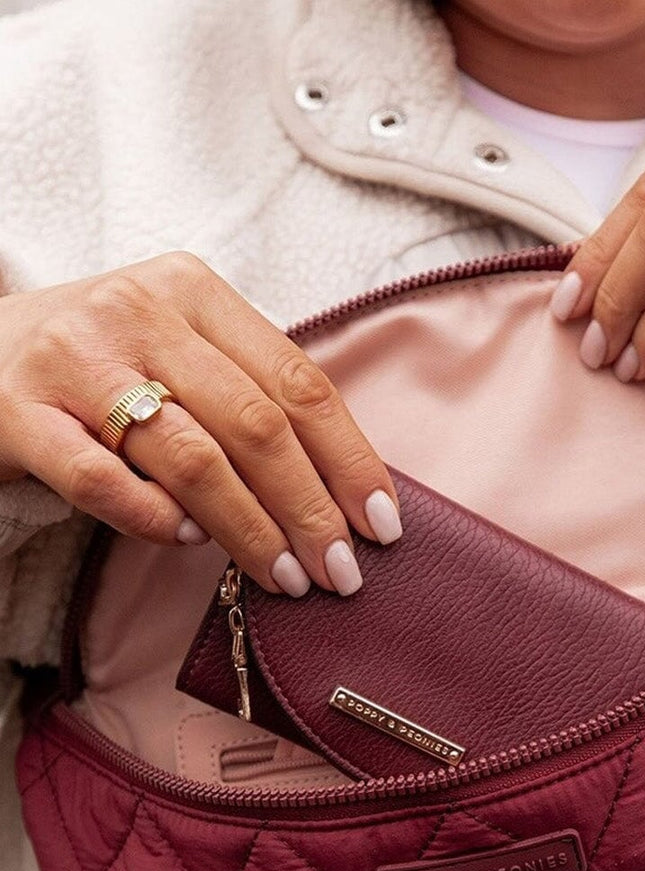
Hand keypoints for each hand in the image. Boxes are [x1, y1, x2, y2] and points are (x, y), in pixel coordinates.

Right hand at [0, 252, 401, 595]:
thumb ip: (247, 395)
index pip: (298, 381)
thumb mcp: (176, 348)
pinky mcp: (20, 413)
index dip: (350, 460)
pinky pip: (104, 482)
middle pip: (255, 425)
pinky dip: (154, 520)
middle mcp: (138, 312)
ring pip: (191, 457)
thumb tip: (341, 492)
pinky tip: (185, 543)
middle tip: (340, 572)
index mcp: (194, 291)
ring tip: (284, 579)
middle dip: (311, 510)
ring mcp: (76, 359)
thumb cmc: (100, 365)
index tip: (382, 524)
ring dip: (250, 530)